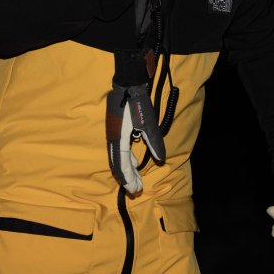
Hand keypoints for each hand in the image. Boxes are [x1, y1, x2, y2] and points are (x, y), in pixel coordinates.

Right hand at [105, 49, 165, 194]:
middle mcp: (113, 138)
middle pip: (118, 163)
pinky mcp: (116, 129)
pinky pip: (119, 148)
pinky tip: (133, 161)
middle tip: (136, 189)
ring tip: (136, 179)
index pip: (121, 164)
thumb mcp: (149, 123)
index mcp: (118, 139)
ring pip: (118, 156)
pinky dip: (126, 158)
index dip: (127, 178)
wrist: (128, 83)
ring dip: (127, 168)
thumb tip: (160, 159)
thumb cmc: (138, 103)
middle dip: (127, 177)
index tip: (133, 188)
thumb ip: (154, 142)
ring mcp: (113, 133)